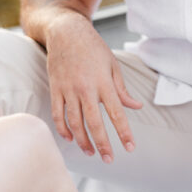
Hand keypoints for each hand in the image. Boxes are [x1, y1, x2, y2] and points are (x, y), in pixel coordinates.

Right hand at [45, 12, 141, 162]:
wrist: (66, 32)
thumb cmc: (93, 48)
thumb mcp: (113, 65)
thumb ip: (122, 89)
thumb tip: (136, 107)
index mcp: (103, 83)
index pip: (116, 113)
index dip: (124, 133)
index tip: (130, 147)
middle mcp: (85, 89)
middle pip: (94, 123)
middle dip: (103, 144)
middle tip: (109, 159)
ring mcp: (68, 90)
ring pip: (75, 123)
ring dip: (83, 141)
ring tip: (91, 152)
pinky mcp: (55, 89)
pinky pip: (58, 115)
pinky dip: (63, 129)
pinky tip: (70, 139)